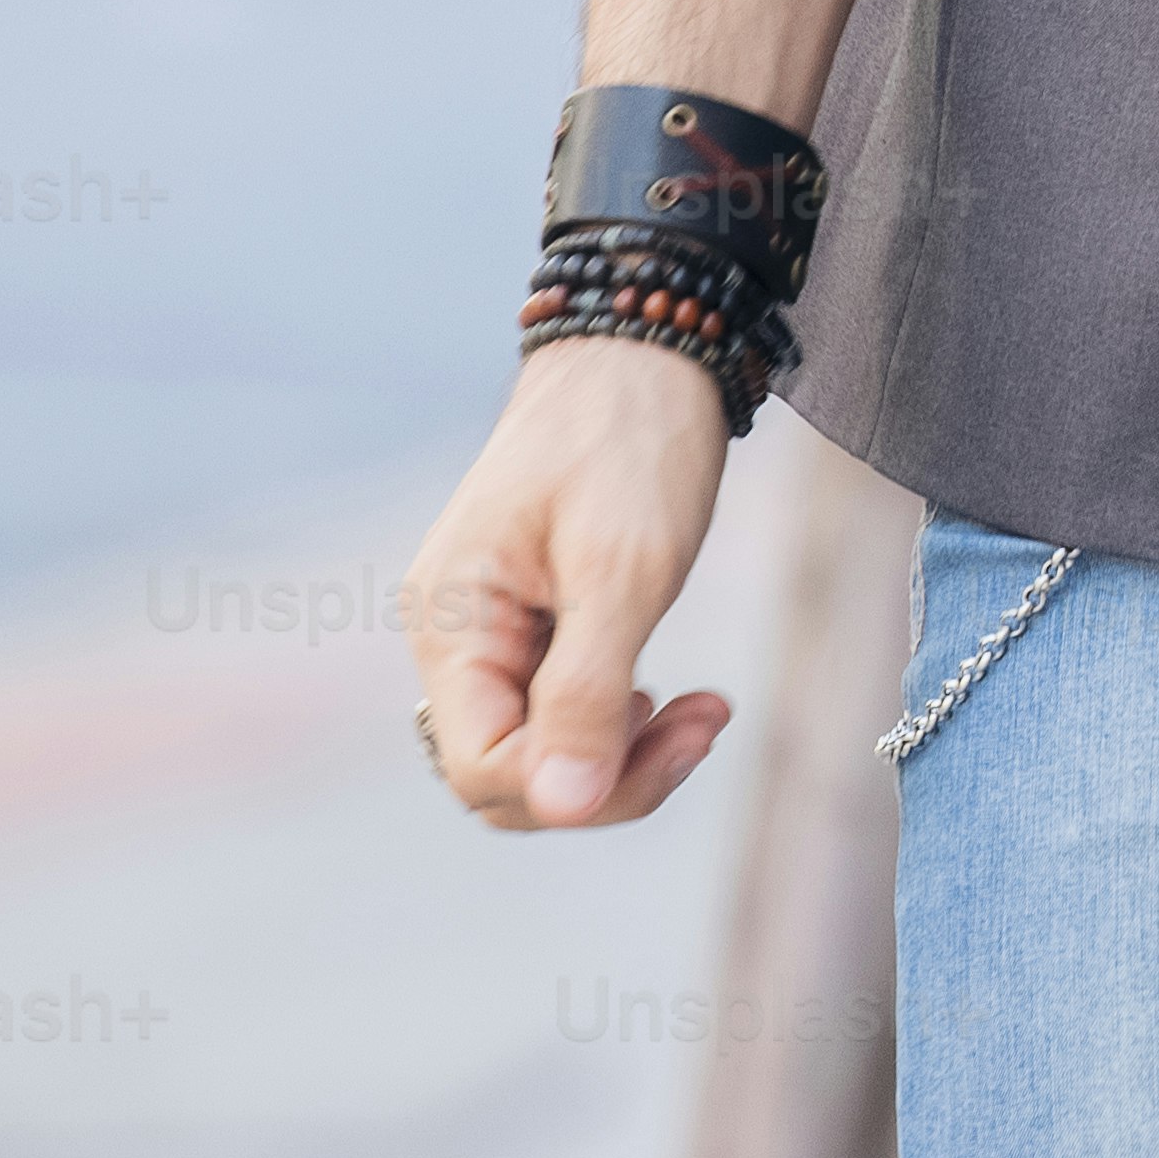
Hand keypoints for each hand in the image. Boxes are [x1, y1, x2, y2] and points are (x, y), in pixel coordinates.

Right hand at [406, 338, 737, 831]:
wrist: (644, 352)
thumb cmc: (631, 444)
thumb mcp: (623, 570)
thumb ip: (587, 692)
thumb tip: (563, 805)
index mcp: (452, 626)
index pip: (484, 770)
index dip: (577, 787)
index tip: (678, 734)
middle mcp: (455, 639)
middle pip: (509, 774)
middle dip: (609, 776)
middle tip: (706, 722)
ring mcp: (491, 632)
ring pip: (538, 749)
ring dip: (621, 753)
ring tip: (702, 712)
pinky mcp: (532, 622)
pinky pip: (557, 710)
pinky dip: (618, 719)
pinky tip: (669, 696)